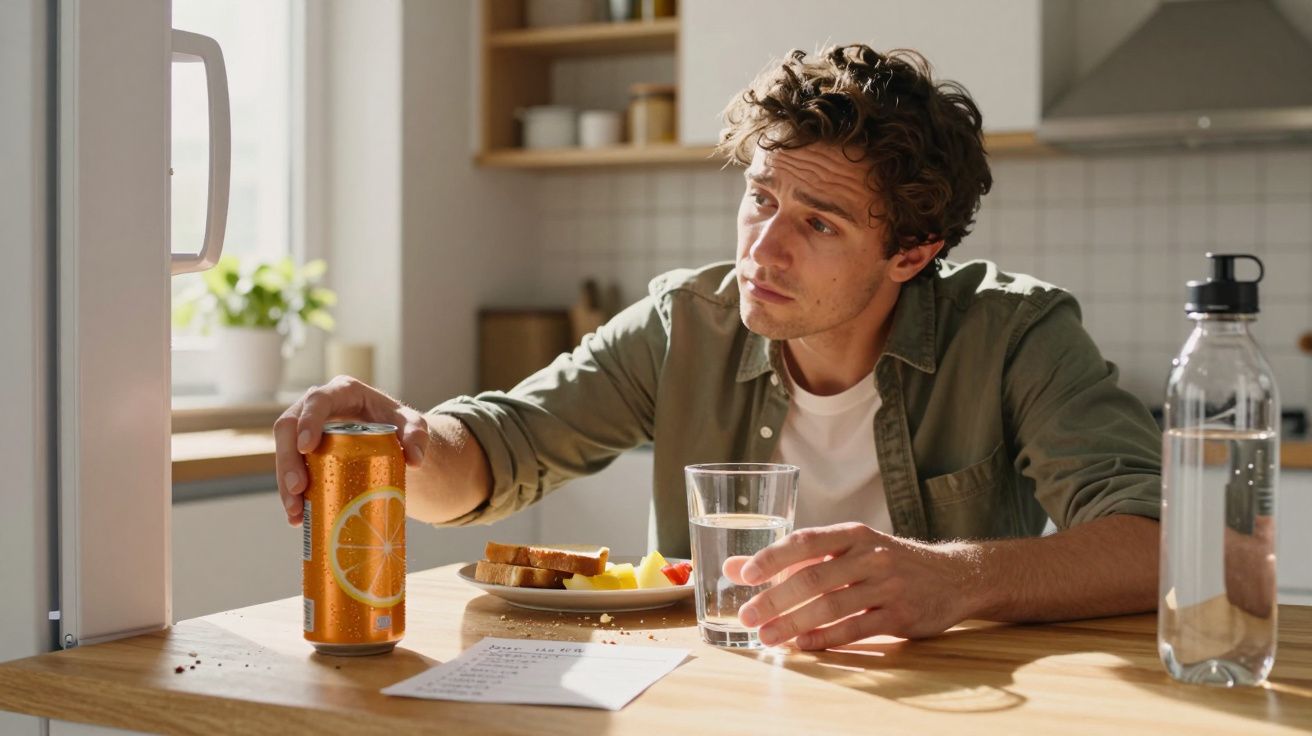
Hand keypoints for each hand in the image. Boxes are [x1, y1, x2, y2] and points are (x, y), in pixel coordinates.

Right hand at [274, 375, 430, 526]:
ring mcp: (306, 428)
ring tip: (296, 512)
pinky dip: (292, 495)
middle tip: (298, 489)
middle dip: (288, 460)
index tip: (306, 447)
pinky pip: (290, 469)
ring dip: (285, 483)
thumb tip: (415, 460)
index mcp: (342, 392)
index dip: (307, 421)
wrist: (391, 439)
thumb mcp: (413, 425)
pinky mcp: (303, 451)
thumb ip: (418, 436)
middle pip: (289, 427)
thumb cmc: (399, 424)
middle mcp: (317, 406)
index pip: (318, 401)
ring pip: (283, 451)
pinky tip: (298, 517)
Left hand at [728, 522, 978, 649]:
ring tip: (767, 637)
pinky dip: (825, 638)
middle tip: (747, 616)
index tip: (744, 575)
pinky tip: (802, 645)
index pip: (805, 541)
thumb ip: (793, 560)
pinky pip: (856, 628)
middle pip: (813, 578)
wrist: (953, 577)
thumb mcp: (846, 551)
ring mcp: (887, 585)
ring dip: (794, 624)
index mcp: (852, 534)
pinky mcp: (900, 615)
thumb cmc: (887, 562)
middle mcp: (870, 556)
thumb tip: (734, 569)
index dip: (772, 558)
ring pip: (831, 606)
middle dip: (775, 599)